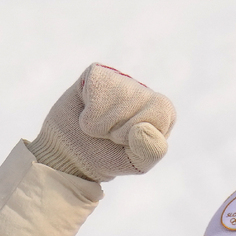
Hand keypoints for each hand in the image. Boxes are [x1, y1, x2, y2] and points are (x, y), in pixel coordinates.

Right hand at [29, 63, 176, 181]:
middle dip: (117, 132)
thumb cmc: (110, 156)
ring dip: (100, 126)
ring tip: (99, 126)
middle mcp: (145, 91)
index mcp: (163, 112)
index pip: (159, 116)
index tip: (128, 142)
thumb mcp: (137, 163)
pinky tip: (87, 113)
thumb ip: (152, 151)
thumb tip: (143, 128)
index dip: (138, 135)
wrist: (72, 154)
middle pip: (134, 111)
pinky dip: (87, 115)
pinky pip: (95, 94)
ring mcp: (121, 80)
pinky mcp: (98, 73)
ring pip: (113, 104)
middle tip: (110, 135)